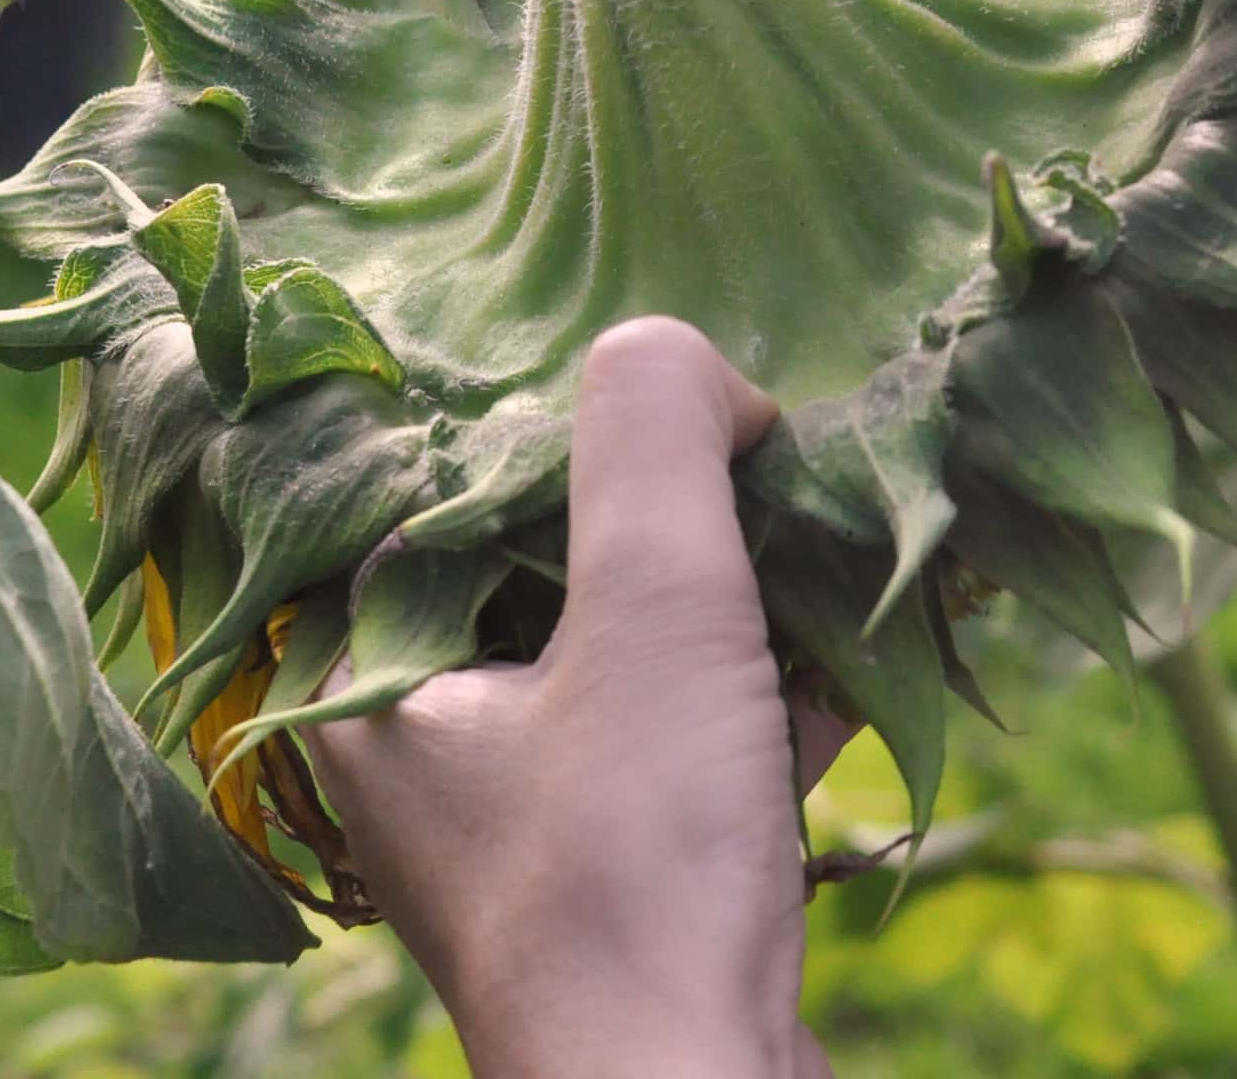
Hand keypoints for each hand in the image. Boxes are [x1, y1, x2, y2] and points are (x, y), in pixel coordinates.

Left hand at [306, 319, 855, 1078]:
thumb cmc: (635, 868)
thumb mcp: (652, 607)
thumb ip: (651, 438)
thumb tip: (681, 356)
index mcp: (368, 683)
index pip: (448, 487)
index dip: (563, 423)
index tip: (675, 390)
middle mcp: (428, 754)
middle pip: (554, 565)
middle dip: (678, 506)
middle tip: (769, 443)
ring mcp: (532, 827)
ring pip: (637, 655)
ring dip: (746, 595)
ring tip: (840, 527)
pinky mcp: (631, 881)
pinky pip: (697, 743)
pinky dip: (774, 690)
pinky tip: (868, 641)